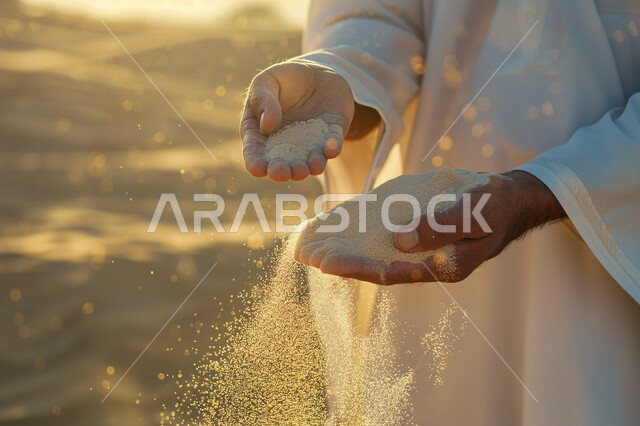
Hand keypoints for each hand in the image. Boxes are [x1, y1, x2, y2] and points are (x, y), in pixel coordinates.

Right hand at [240, 60, 354, 181]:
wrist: (318, 74)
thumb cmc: (284, 80)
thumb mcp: (267, 81)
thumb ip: (263, 100)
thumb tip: (266, 126)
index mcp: (261, 133)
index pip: (255, 151)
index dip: (255, 162)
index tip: (257, 169)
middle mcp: (286, 145)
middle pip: (282, 162)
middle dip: (282, 170)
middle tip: (282, 174)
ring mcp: (310, 143)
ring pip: (309, 161)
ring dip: (308, 167)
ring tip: (308, 169)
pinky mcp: (332, 136)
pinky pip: (333, 145)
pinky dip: (333, 149)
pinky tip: (331, 149)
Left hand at [297, 170, 565, 284]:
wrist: (512, 200)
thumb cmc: (496, 206)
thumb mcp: (473, 213)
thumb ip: (439, 227)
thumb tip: (399, 240)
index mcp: (440, 266)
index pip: (388, 272)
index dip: (354, 268)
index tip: (323, 263)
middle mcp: (426, 263)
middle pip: (376, 266)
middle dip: (341, 262)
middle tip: (306, 255)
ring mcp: (422, 250)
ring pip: (378, 253)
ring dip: (348, 250)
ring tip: (315, 244)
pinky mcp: (420, 235)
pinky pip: (387, 238)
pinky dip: (364, 234)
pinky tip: (343, 226)